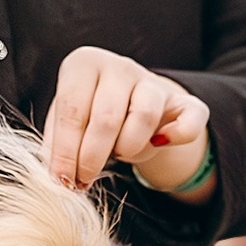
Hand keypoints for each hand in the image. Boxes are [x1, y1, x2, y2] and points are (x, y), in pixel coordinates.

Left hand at [43, 46, 211, 199]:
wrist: (127, 104)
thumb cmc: (87, 113)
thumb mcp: (62, 122)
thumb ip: (56, 145)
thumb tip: (56, 178)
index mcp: (84, 64)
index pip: (71, 110)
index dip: (65, 151)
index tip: (62, 181)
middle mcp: (119, 66)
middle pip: (107, 118)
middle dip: (92, 158)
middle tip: (84, 180)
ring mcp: (153, 81)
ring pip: (145, 117)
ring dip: (129, 149)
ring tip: (118, 154)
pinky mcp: (183, 100)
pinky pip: (189, 121)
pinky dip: (177, 136)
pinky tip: (159, 143)